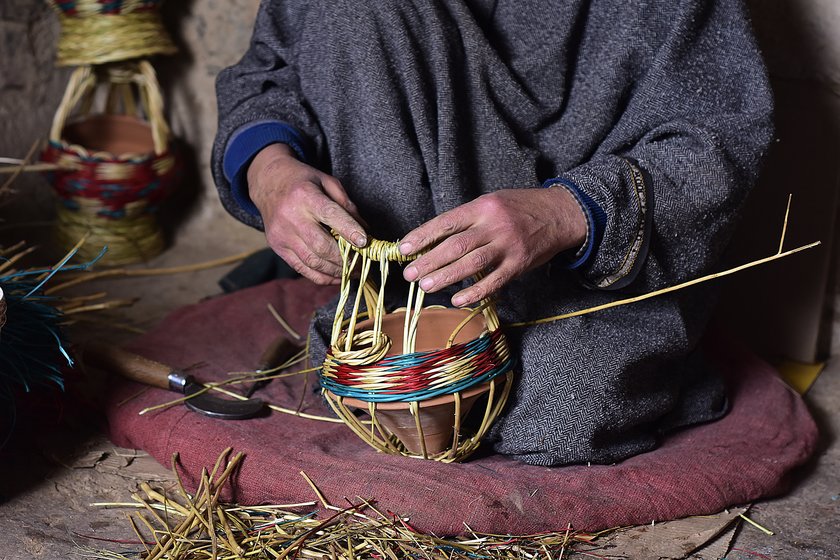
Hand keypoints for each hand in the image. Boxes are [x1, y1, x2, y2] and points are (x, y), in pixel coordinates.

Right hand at [247, 143, 366, 284]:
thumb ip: (347, 205)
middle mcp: (291, 217)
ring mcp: (282, 235)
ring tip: (352, 271)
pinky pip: (302, 269)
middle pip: (321, 245)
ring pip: (312, 261)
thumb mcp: (327, 182)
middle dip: (345, 258)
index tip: (365, 242)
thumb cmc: (302, 181)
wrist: (268, 183)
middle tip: (362, 262)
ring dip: (336, 270)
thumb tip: (364, 230)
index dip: (349, 230)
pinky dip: (322, 277)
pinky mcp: (278, 247)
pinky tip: (336, 276)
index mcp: (305, 196)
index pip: (330, 215)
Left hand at [399, 187, 586, 305]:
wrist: (560, 214)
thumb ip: (467, 219)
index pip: (446, 223)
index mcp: (482, 207)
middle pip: (455, 245)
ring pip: (472, 263)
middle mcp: (493, 225)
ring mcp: (508, 245)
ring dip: (446, 276)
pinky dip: (475, 292)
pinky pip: (494, 281)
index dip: (423, 236)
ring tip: (426, 286)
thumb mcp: (492, 202)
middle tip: (410, 274)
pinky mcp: (519, 264)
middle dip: (429, 261)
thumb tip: (434, 240)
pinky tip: (458, 300)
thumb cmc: (520, 208)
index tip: (404, 249)